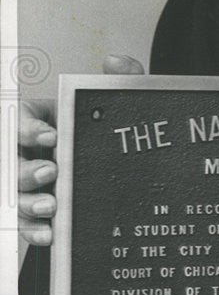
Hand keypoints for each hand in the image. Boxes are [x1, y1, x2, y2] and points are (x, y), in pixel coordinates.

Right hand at [18, 55, 143, 245]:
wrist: (131, 182)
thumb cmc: (110, 138)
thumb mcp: (121, 110)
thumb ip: (123, 81)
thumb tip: (115, 62)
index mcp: (45, 122)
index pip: (22, 118)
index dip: (30, 128)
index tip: (50, 135)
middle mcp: (31, 152)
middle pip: (12, 159)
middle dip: (28, 168)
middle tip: (51, 172)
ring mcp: (31, 183)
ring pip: (13, 193)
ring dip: (28, 201)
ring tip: (50, 206)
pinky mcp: (36, 212)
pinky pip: (24, 223)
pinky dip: (33, 229)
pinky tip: (49, 232)